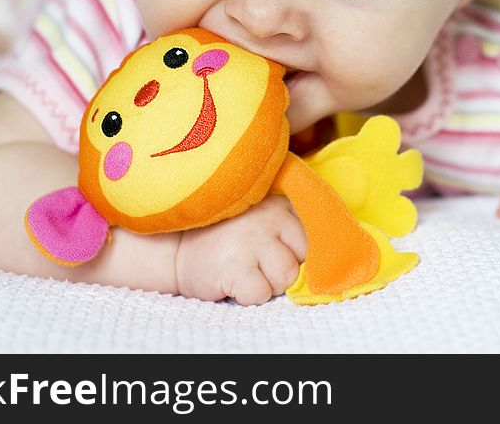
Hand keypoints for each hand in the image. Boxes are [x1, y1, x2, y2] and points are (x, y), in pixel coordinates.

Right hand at [174, 195, 306, 304]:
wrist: (178, 247)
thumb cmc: (228, 237)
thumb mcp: (263, 218)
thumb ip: (290, 228)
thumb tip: (322, 260)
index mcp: (280, 205)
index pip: (313, 238)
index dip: (296, 253)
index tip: (276, 250)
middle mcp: (269, 217)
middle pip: (303, 260)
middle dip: (284, 269)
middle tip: (257, 263)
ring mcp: (251, 241)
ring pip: (285, 278)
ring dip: (269, 283)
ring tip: (247, 271)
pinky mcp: (234, 266)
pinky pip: (261, 293)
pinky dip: (249, 295)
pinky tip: (234, 281)